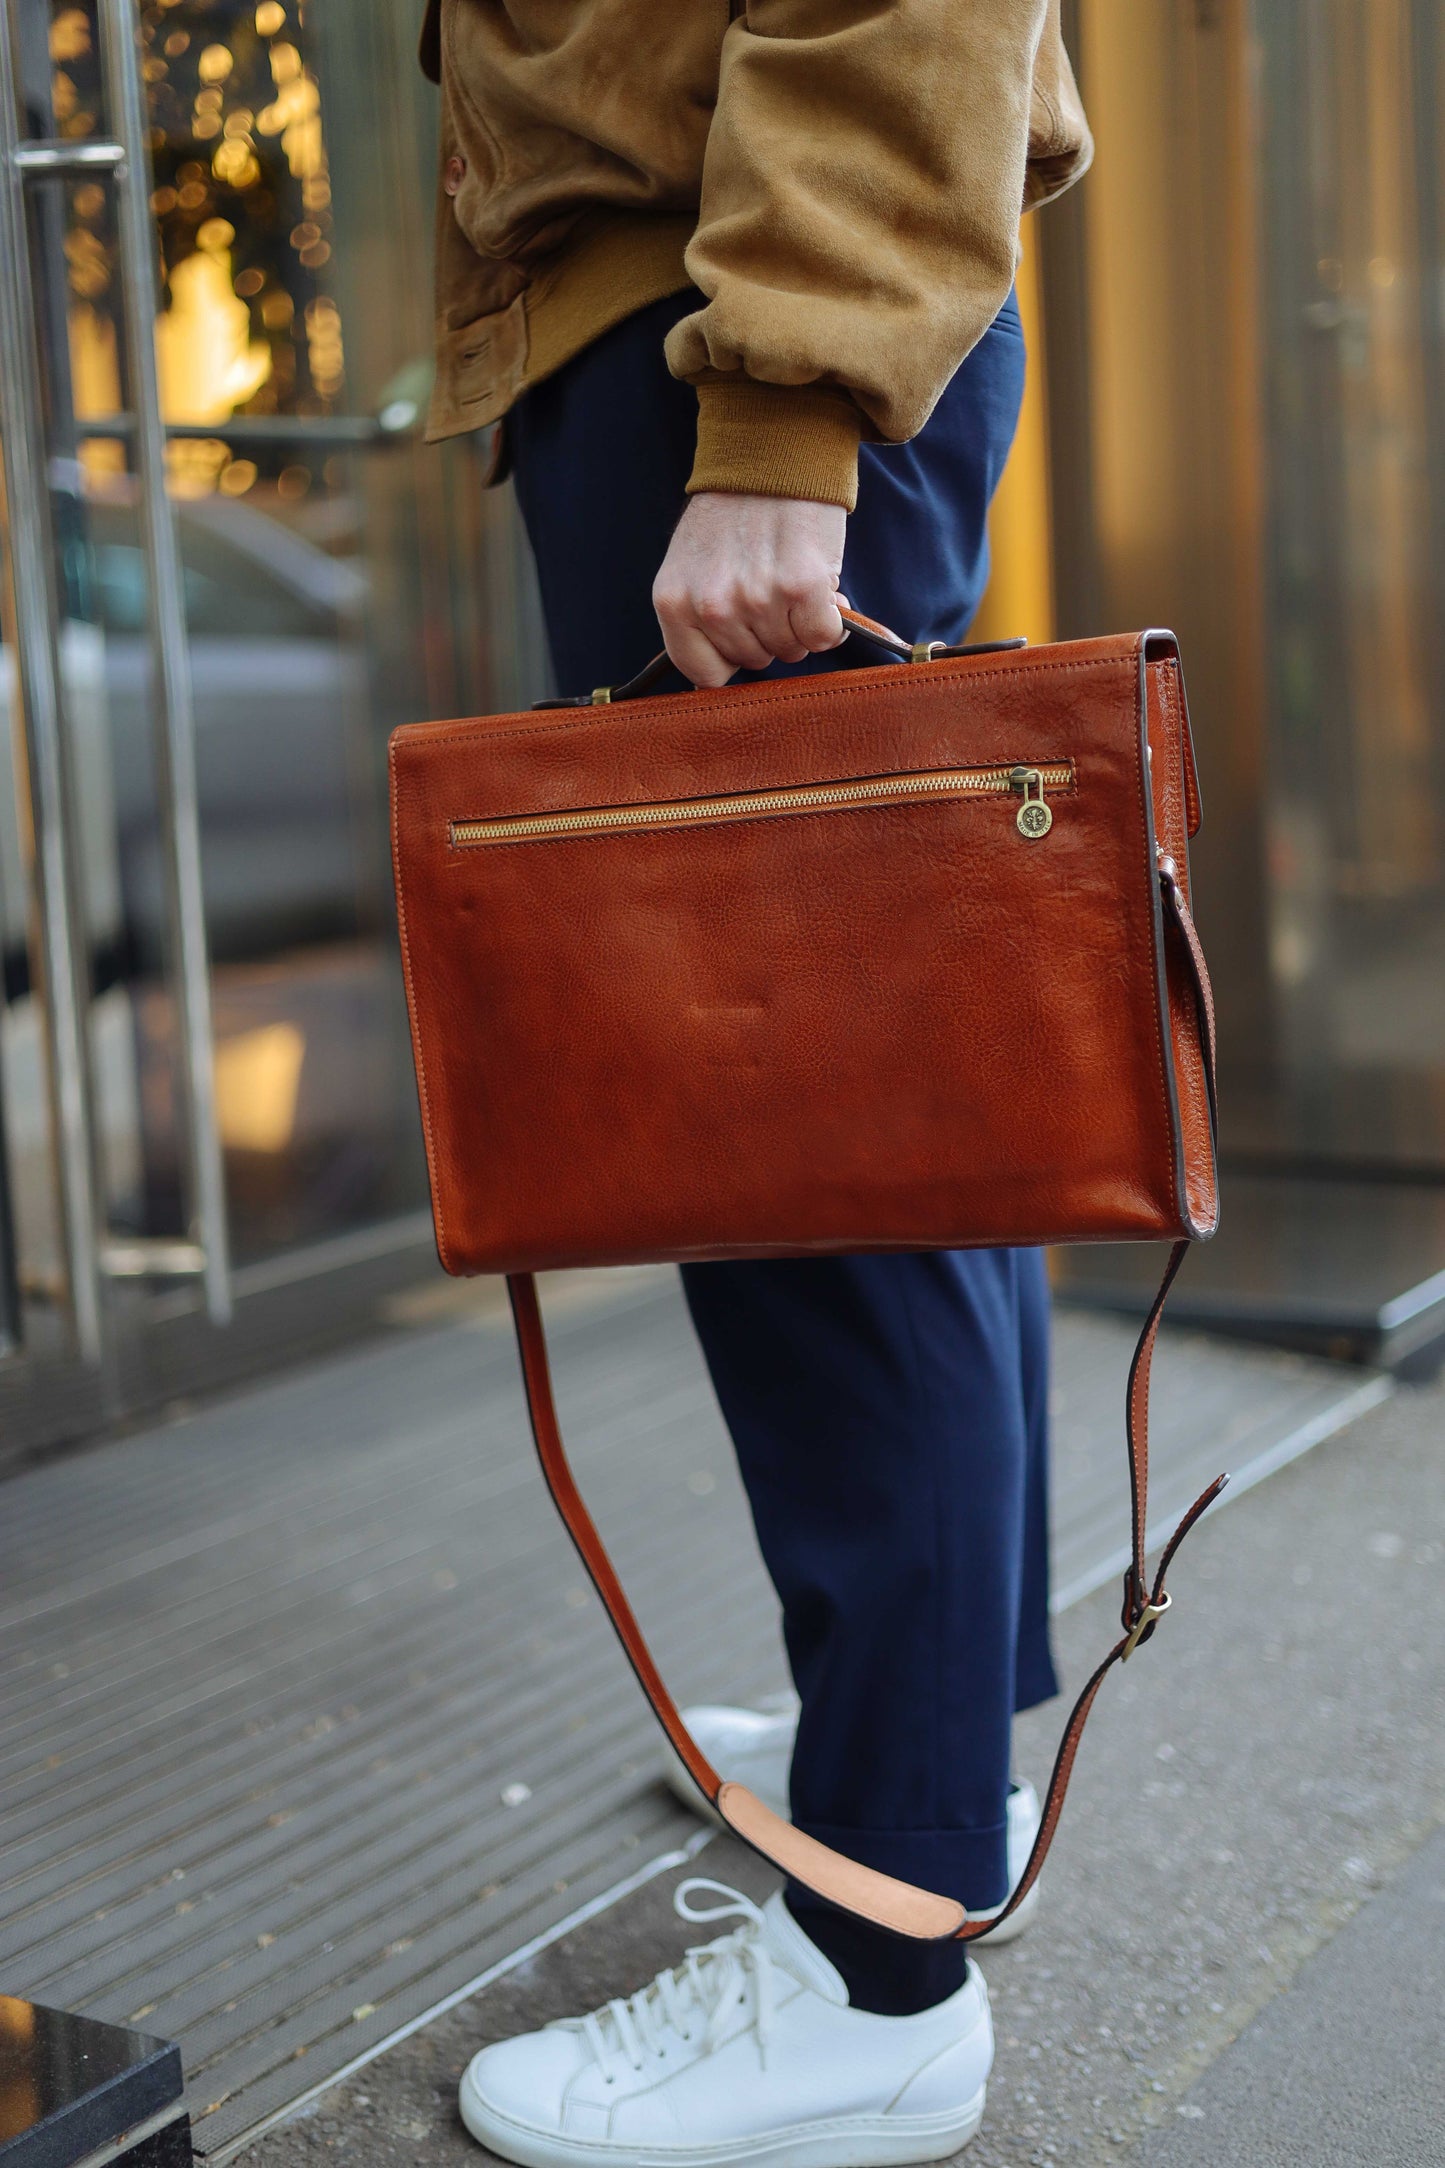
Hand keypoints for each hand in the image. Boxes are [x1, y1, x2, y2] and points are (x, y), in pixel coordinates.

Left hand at [653, 492, 848, 687]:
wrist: (772, 455)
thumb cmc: (735, 511)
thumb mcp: (694, 564)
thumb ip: (703, 615)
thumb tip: (739, 665)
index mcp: (675, 603)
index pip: (704, 674)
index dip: (732, 659)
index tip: (745, 638)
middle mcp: (711, 606)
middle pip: (754, 661)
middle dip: (770, 633)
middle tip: (773, 589)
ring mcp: (756, 599)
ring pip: (790, 650)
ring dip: (800, 624)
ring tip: (793, 579)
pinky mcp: (801, 588)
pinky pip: (822, 636)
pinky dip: (830, 621)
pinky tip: (822, 591)